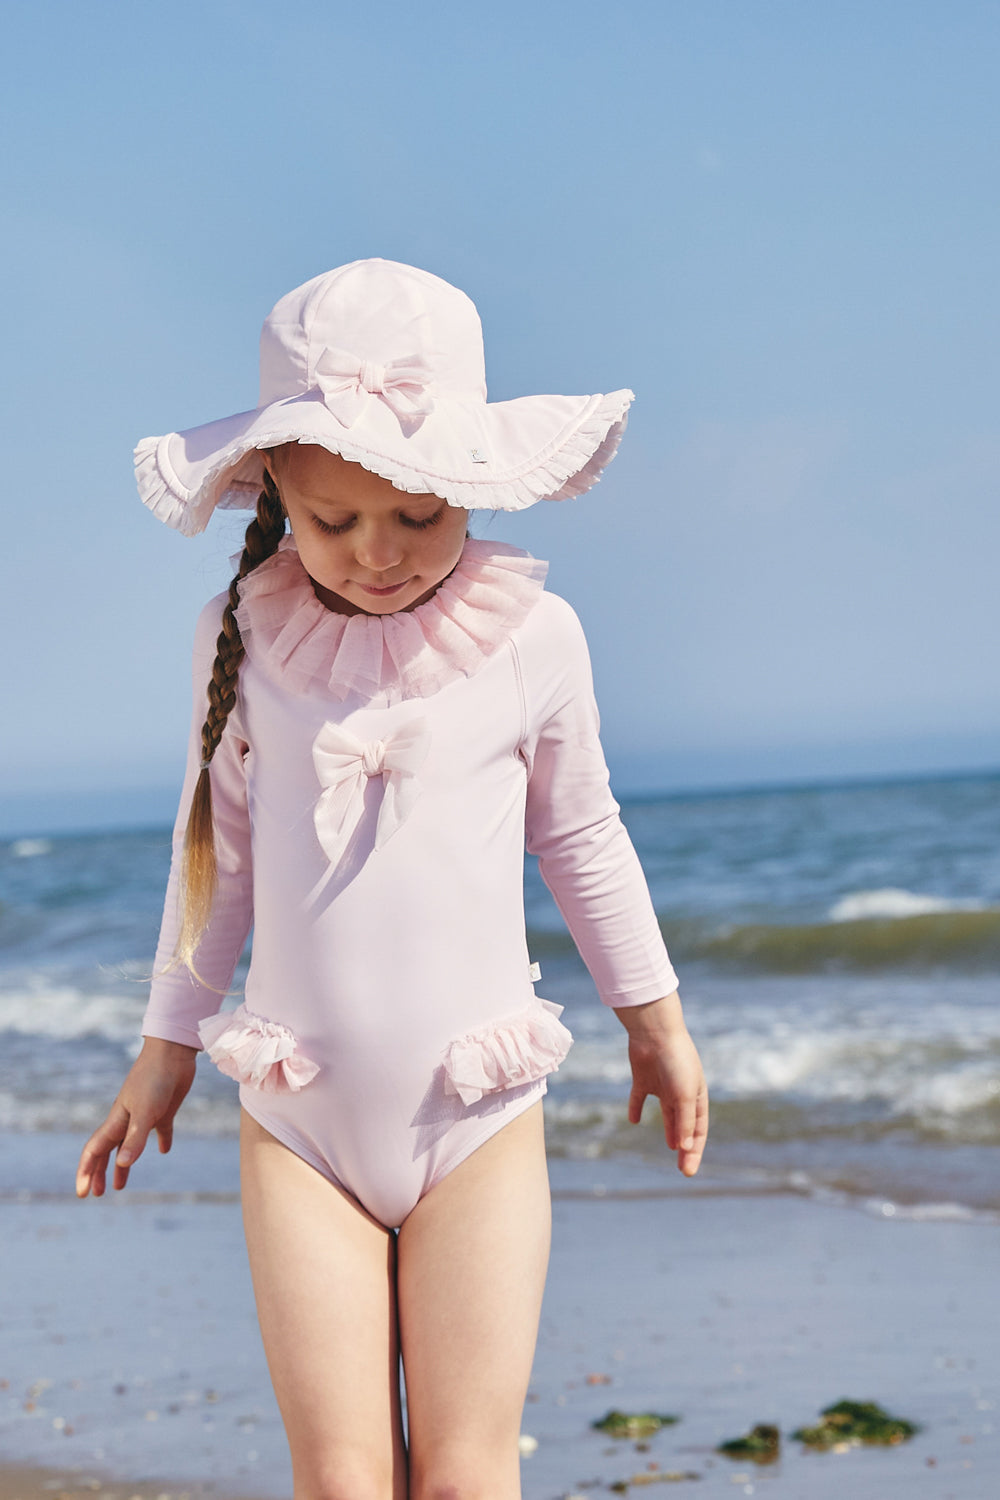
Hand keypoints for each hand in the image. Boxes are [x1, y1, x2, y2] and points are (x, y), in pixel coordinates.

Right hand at [76, 1038, 197, 1197]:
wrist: (173, 1051)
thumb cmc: (156, 1078)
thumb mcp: (146, 1111)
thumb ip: (135, 1138)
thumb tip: (123, 1164)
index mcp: (117, 1120)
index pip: (96, 1151)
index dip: (87, 1172)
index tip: (82, 1194)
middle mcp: (127, 1119)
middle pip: (108, 1151)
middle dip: (99, 1173)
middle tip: (96, 1194)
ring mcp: (145, 1114)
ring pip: (129, 1145)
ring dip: (123, 1165)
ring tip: (120, 1185)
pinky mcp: (164, 1109)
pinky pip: (160, 1130)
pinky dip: (160, 1141)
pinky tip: (164, 1150)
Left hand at [615, 992, 708, 1175]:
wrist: (654, 1032)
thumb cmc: (675, 1061)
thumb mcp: (684, 1094)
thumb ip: (685, 1121)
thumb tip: (685, 1148)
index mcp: (696, 1095)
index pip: (698, 1130)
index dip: (695, 1151)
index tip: (688, 1170)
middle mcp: (681, 1092)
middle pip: (684, 1125)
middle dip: (685, 1147)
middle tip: (682, 1168)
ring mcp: (662, 1085)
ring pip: (667, 1114)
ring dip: (669, 1130)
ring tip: (671, 1147)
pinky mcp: (643, 1079)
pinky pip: (639, 1097)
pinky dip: (636, 1108)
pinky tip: (633, 1120)